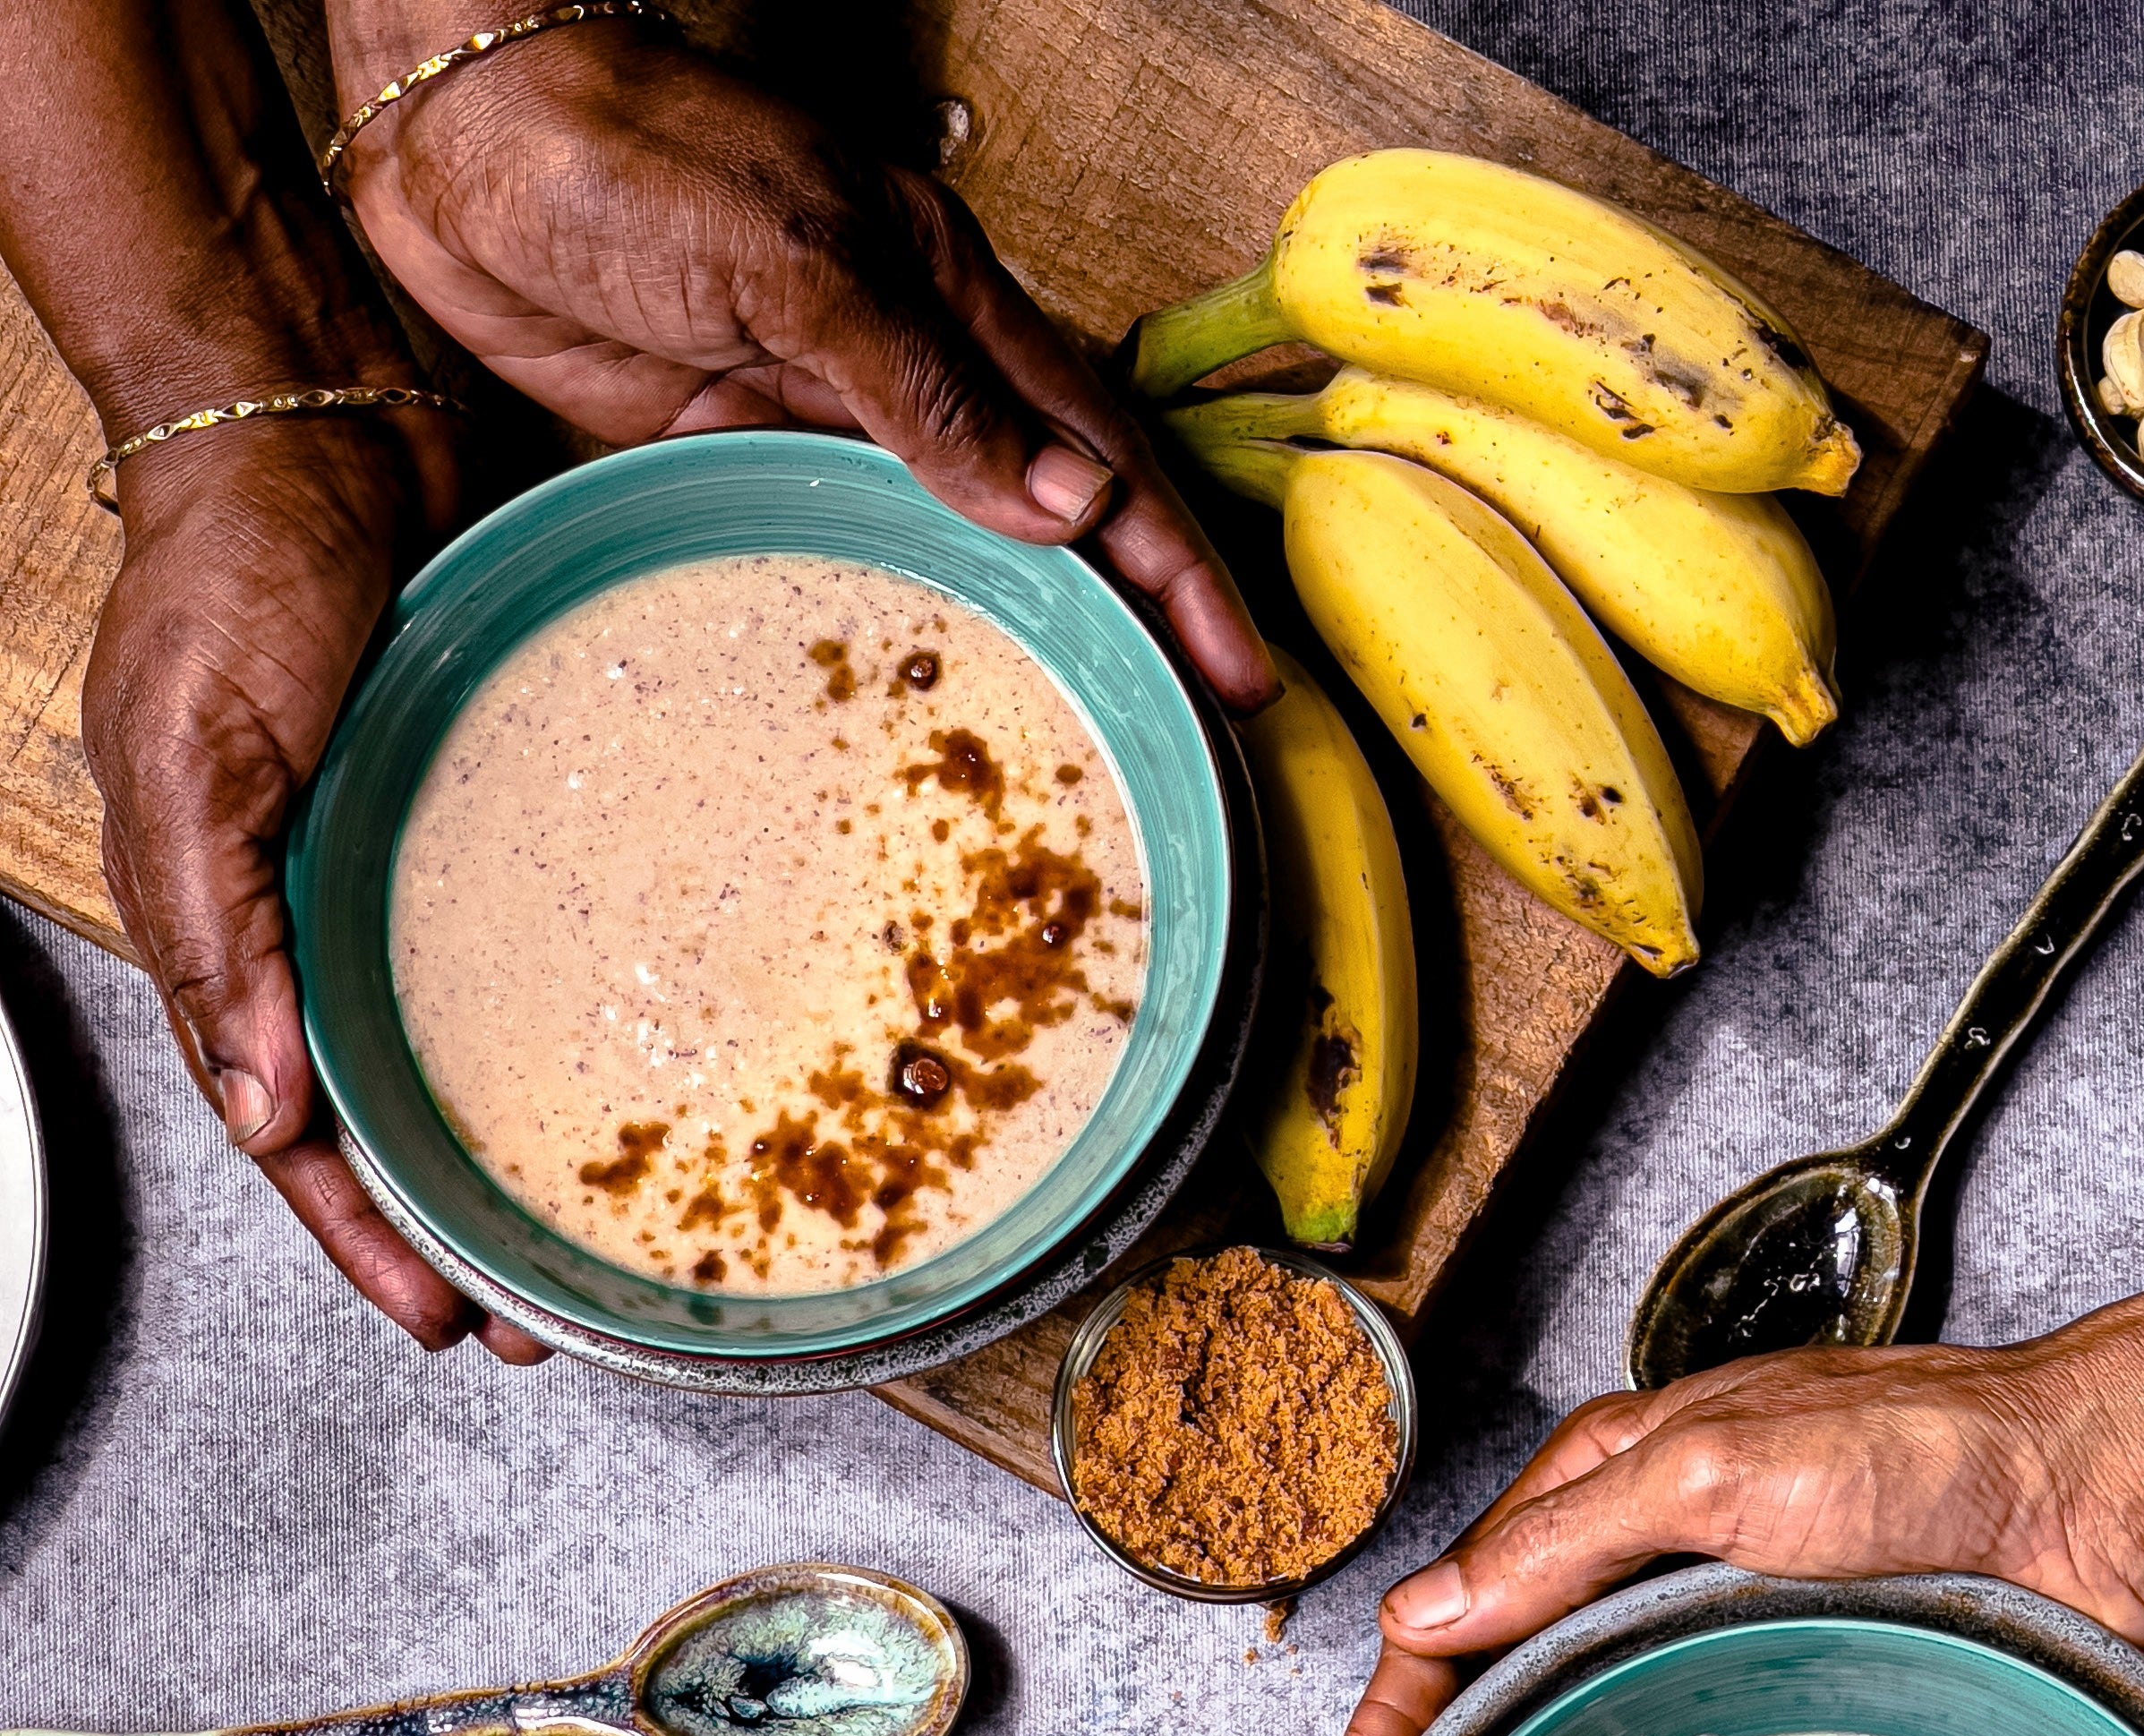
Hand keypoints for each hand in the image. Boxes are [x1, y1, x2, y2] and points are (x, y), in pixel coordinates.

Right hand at [84, 416, 545, 1357]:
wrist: (319, 415)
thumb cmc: (230, 570)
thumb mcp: (188, 755)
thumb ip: (218, 930)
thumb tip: (264, 1112)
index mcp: (238, 932)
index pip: (294, 1135)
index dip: (363, 1237)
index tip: (447, 1322)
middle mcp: (330, 924)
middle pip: (394, 1124)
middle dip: (463, 1234)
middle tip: (551, 1323)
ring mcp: (416, 875)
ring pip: (472, 1054)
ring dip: (529, 1153)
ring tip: (610, 1244)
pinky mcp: (500, 816)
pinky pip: (546, 944)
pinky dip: (589, 1019)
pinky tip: (661, 1065)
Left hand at [331, 18, 1271, 708]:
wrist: (459, 133)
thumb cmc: (629, 153)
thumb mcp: (799, 259)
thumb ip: (928, 387)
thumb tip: (1066, 510)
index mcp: (946, 300)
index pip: (1100, 452)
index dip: (1176, 566)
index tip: (1234, 672)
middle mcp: (900, 371)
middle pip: (1051, 513)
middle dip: (1135, 623)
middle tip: (1194, 736)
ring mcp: (815, 421)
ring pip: (954, 552)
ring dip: (1026, 642)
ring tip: (1086, 745)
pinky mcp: (727, 458)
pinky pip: (834, 562)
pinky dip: (892, 630)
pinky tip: (922, 699)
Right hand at [1316, 1289, 2143, 1735]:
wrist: (2101, 1494)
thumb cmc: (1926, 1445)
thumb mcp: (1717, 1469)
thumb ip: (1567, 1538)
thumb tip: (1429, 1610)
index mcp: (1614, 1479)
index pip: (1457, 1608)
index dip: (1391, 1719)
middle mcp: (1658, 1555)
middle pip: (1507, 1681)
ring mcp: (1732, 1628)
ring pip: (1593, 1729)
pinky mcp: (1809, 1686)